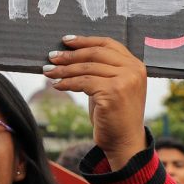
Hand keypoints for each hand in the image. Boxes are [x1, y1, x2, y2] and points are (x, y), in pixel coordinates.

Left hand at [43, 36, 146, 170]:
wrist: (124, 143)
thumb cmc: (114, 115)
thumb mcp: (111, 87)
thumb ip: (100, 70)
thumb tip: (69, 56)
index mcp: (136, 65)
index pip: (108, 43)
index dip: (85, 40)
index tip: (66, 41)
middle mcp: (134, 69)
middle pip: (95, 53)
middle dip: (70, 55)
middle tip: (51, 56)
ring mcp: (125, 80)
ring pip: (87, 68)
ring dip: (64, 69)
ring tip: (48, 71)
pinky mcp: (114, 92)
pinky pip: (83, 82)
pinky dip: (67, 82)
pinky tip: (57, 85)